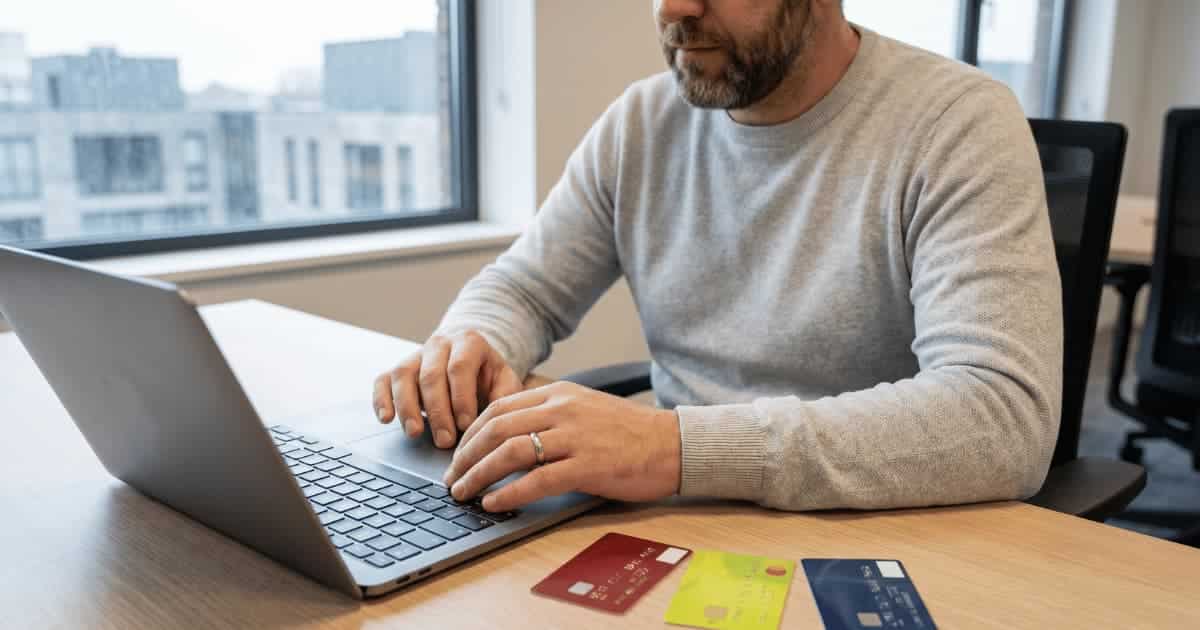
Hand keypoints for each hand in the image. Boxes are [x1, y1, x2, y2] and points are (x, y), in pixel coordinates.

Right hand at [373, 330, 522, 448]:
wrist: (470, 359)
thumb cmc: (487, 375)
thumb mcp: (505, 380)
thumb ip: (505, 396)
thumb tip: (496, 418)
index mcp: (469, 342)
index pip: (460, 367)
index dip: (461, 397)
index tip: (467, 425)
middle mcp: (439, 344)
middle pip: (431, 375)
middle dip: (438, 411)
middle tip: (445, 440)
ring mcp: (415, 355)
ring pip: (403, 375)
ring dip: (407, 407)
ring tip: (415, 433)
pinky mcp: (397, 369)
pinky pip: (382, 380)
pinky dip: (381, 399)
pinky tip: (386, 418)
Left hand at [441, 381, 681, 511]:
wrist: (672, 444)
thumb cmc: (629, 432)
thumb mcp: (585, 409)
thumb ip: (550, 415)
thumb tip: (508, 437)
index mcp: (559, 394)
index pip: (499, 408)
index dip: (471, 433)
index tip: (458, 454)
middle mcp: (563, 410)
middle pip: (496, 429)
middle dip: (466, 456)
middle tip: (452, 478)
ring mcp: (575, 437)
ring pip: (510, 452)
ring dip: (479, 475)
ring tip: (464, 493)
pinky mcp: (588, 466)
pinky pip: (537, 480)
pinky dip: (509, 493)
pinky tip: (494, 504)